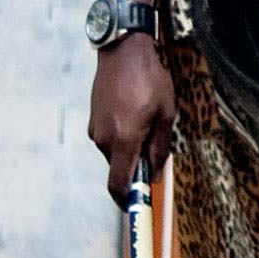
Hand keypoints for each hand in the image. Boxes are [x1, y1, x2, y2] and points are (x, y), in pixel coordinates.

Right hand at [87, 37, 175, 199]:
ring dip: (130, 148)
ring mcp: (95, 128)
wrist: (122, 50)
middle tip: (155, 146)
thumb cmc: (149, 80)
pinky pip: (109, 137)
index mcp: (124, 141)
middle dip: (135, 166)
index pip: (118, 184)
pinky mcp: (93, 118)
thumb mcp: (166, 114)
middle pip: (119, 168)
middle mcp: (104, 139)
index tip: (136, 207)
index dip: (126, 201)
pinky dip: (122, 136)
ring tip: (147, 121)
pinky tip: (134, 114)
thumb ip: (160, 148)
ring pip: (115, 152)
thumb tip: (153, 174)